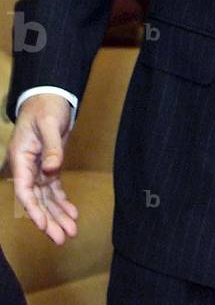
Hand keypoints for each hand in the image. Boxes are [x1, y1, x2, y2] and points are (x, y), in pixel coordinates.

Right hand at [9, 94, 77, 242]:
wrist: (49, 97)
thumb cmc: (46, 108)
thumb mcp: (49, 124)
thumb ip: (52, 148)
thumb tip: (52, 170)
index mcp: (21, 159)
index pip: (25, 191)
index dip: (33, 210)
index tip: (43, 225)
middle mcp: (27, 168)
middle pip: (36, 200)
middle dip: (49, 220)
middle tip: (62, 238)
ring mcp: (38, 168)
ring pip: (46, 198)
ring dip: (57, 215)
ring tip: (71, 231)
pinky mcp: (49, 166)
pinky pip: (54, 189)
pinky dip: (63, 201)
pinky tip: (72, 214)